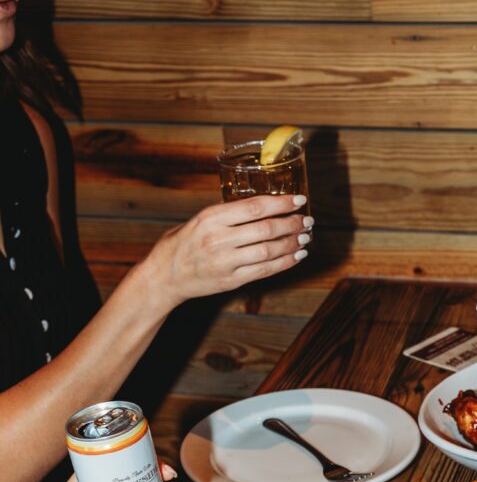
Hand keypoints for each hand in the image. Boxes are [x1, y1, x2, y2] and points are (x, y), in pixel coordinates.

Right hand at [148, 195, 311, 308]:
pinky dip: (284, 263)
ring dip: (292, 244)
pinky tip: (296, 255)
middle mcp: (219, 240)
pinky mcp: (230, 281)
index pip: (255, 207)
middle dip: (291, 224)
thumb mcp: (200, 219)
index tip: (298, 200)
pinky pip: (264, 271)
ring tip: (305, 237)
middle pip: (266, 230)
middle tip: (307, 221)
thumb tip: (264, 206)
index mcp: (211, 218)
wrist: (164, 276)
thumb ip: (228, 214)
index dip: (281, 204)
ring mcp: (225, 263)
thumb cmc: (182, 243)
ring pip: (269, 251)